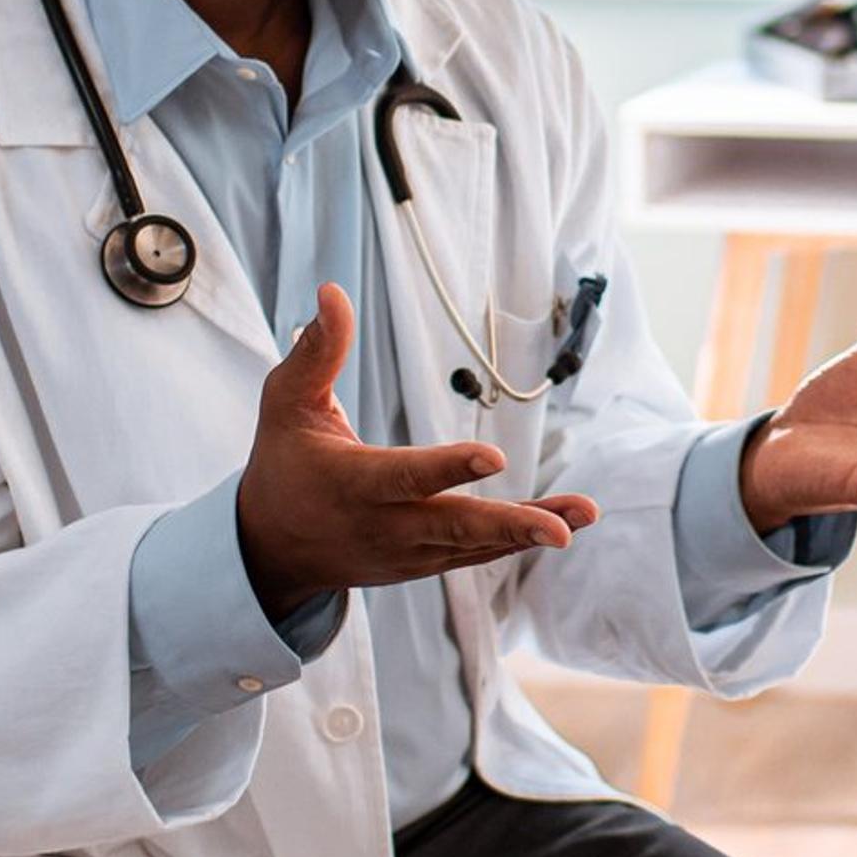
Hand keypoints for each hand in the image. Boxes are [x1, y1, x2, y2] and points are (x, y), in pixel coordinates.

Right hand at [237, 283, 599, 613]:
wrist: (271, 551)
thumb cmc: (282, 464)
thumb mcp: (286, 403)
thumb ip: (317, 351)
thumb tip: (333, 292)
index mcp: (351, 483)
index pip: (405, 476)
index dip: (448, 469)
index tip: (494, 458)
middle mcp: (384, 526)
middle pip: (453, 527)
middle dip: (510, 525)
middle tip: (563, 529)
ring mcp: (407, 553)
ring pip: (475, 545)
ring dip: (531, 530)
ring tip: (585, 515)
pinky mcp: (424, 564)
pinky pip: (476, 553)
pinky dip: (517, 541)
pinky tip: (563, 525)